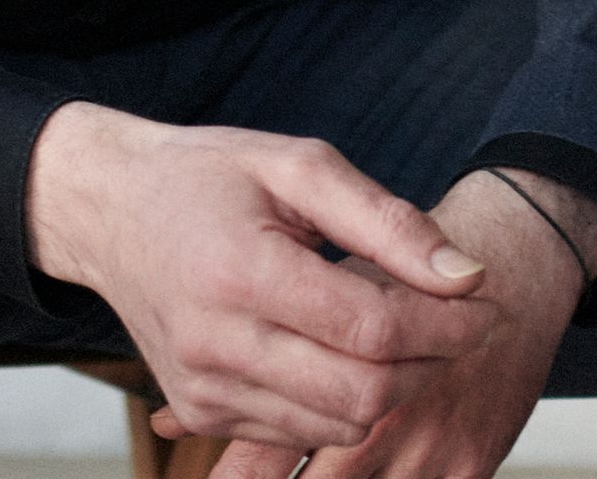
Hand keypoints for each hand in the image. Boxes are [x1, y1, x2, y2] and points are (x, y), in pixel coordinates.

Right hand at [23, 103, 497, 451]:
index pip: (372, 329)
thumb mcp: (299, 165)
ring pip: (340, 425)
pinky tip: (351, 351)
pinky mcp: (201, 413)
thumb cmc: (207, 177)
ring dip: (394, 386)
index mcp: (241, 272)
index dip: (447, 325)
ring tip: (407, 330)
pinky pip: (302, 431)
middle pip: (364, 393)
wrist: (110, 212)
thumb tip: (468, 276)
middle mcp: (216, 344)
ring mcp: (205, 389)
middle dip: (432, 362)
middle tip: (459, 321)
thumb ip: (387, 221)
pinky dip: (344, 402)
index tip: (486, 302)